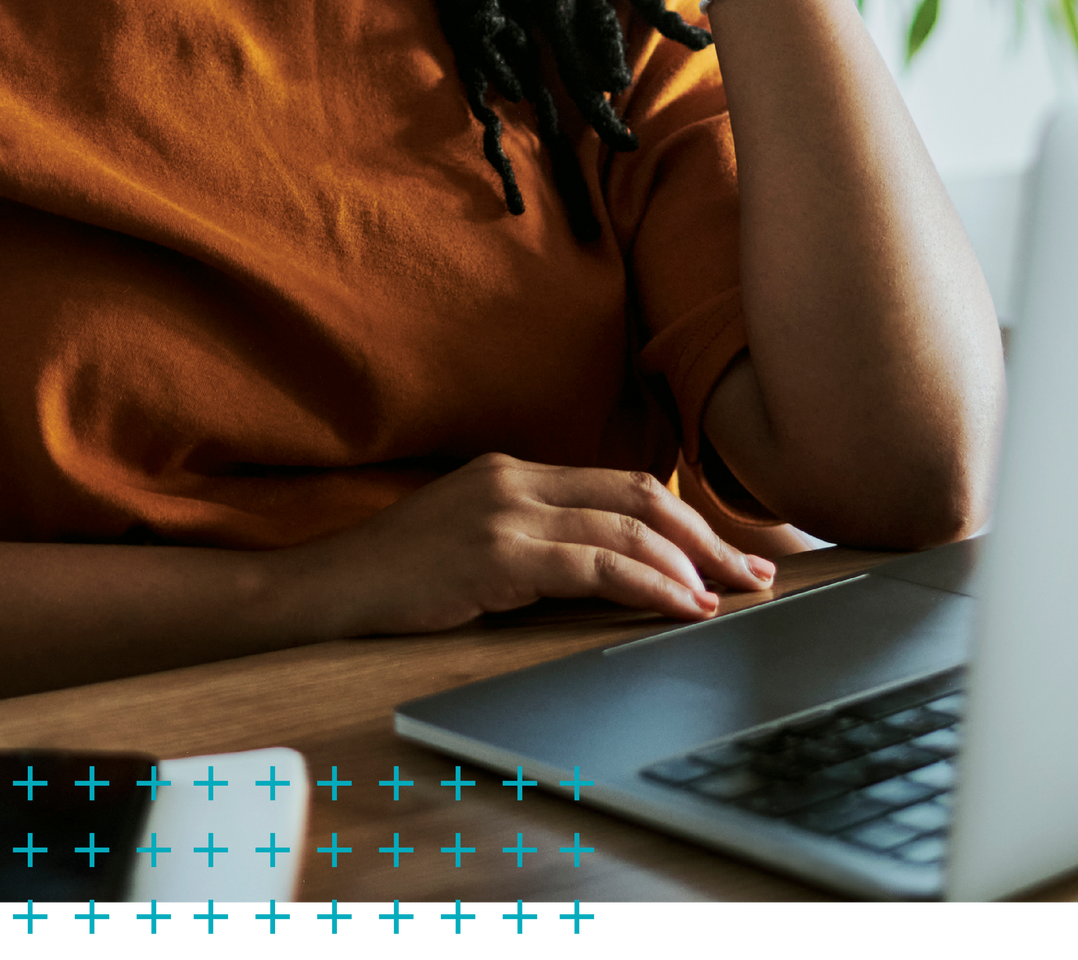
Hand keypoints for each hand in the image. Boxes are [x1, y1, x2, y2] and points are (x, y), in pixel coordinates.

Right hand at [280, 452, 778, 635]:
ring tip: (727, 596)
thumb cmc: (399, 578)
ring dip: (687, 564)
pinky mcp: (494, 553)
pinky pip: (592, 565)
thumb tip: (619, 575)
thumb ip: (539, 543)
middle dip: (706, 537)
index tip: (730, 554)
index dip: (688, 518)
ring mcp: (506, 511)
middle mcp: (518, 479)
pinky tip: (678, 606)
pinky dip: (647, 584)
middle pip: (641, 496)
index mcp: (518, 471)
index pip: (626, 484)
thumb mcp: (478, 543)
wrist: (323, 590)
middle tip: (754, 574)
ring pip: (625, 527)